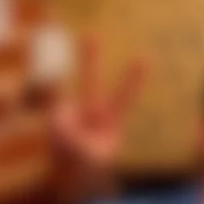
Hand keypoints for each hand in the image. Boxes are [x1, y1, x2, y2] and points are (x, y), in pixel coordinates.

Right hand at [52, 37, 146, 175]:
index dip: (134, 81)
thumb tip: (60, 110)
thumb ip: (75, 135)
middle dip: (90, 58)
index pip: (124, 99)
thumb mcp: (88, 156)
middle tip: (91, 34)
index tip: (146, 58)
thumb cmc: (87, 162)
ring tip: (73, 147)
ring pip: (64, 116)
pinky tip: (61, 142)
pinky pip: (56, 123)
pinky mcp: (58, 117)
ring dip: (67, 135)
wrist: (72, 170)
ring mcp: (74, 113)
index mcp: (111, 121)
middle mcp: (92, 111)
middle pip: (91, 81)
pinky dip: (59, 135)